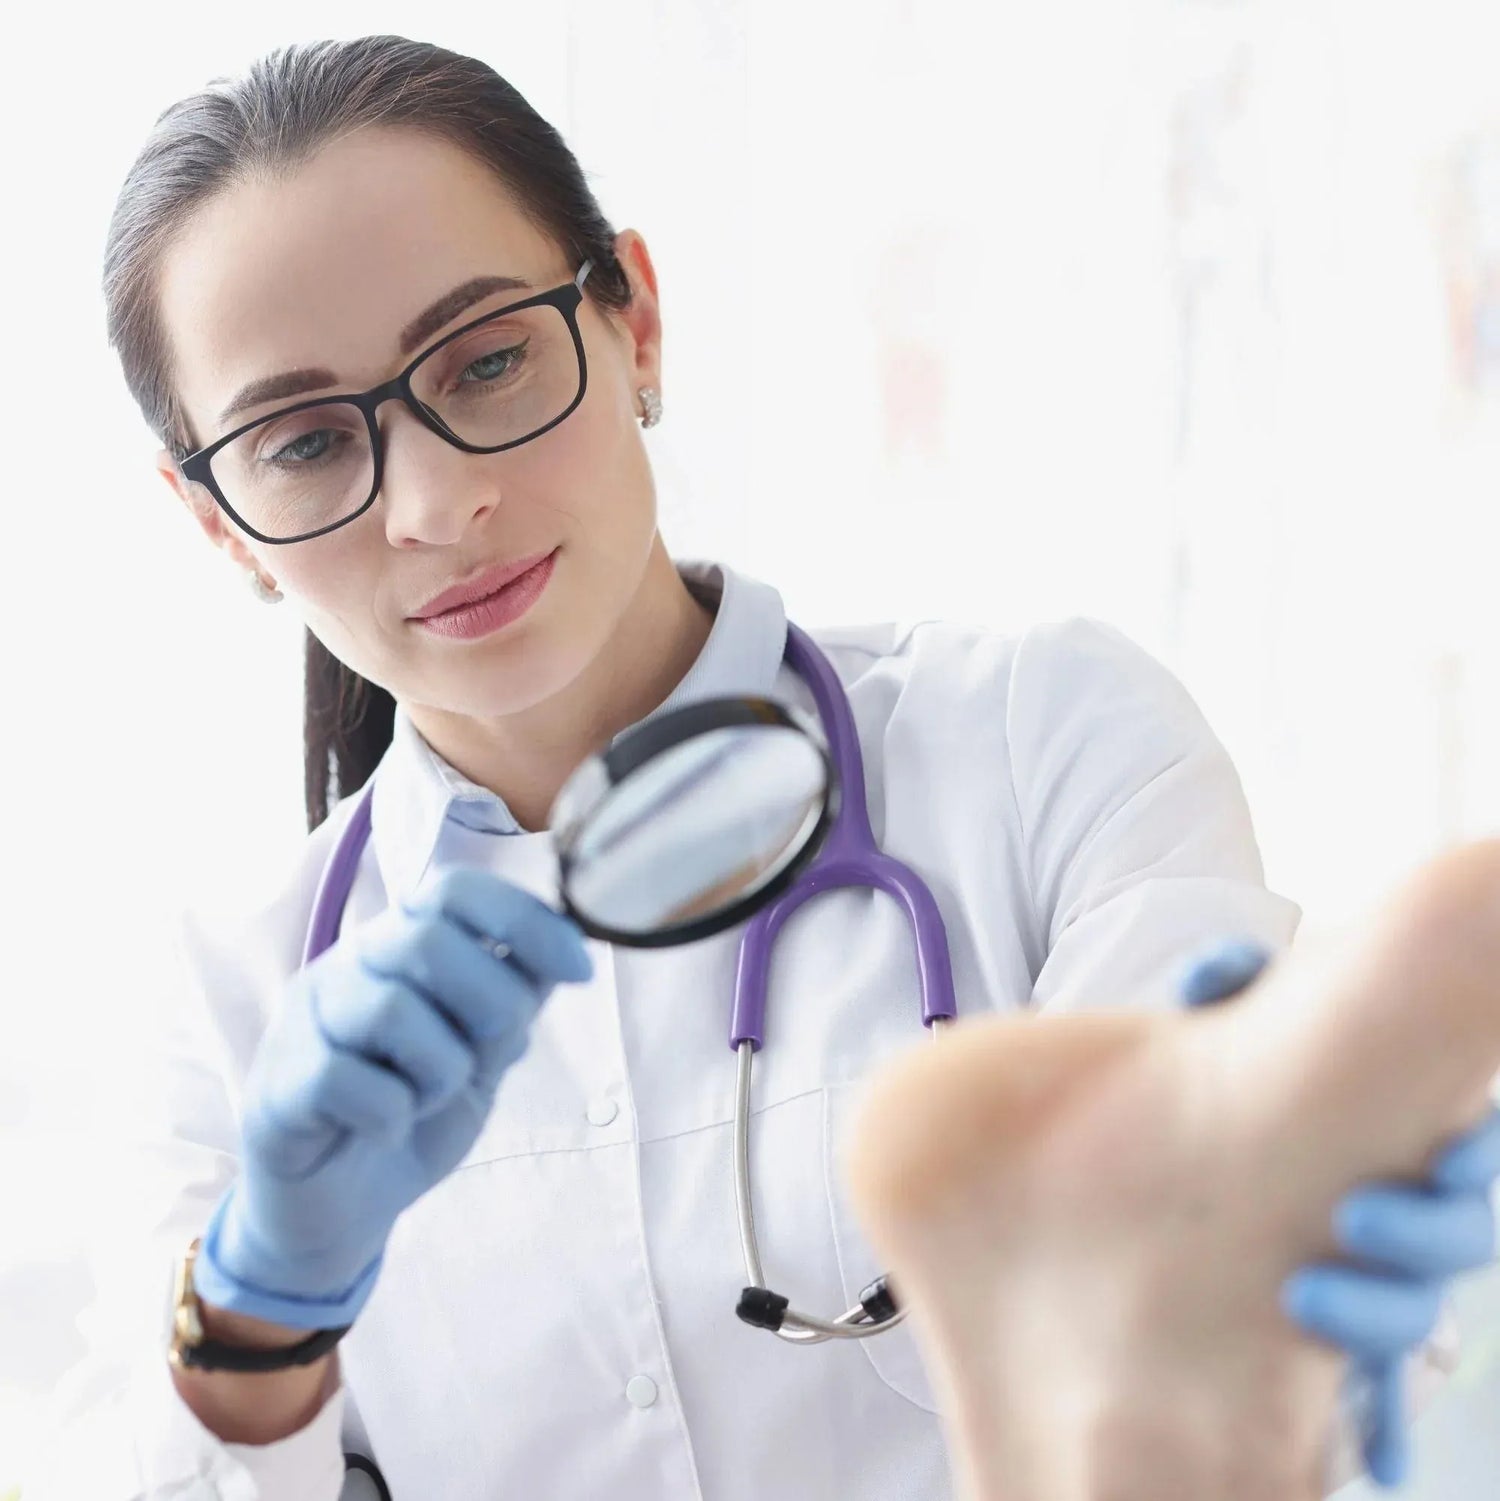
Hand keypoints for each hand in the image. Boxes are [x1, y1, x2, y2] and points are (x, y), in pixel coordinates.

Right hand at [191, 867, 592, 1329]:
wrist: (337, 1211)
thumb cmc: (413, 1112)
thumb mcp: (483, 1055)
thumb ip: (515, 1001)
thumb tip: (568, 952)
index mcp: (397, 945)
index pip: (455, 892)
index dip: (524, 921)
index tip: (580, 973)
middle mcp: (346, 966)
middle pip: (427, 940)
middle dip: (490, 1005)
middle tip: (486, 1059)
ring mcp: (302, 1022)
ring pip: (390, 1009)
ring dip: (439, 1071)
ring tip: (426, 1100)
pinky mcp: (276, 1087)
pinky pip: (345, 1079)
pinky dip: (390, 1114)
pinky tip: (385, 1129)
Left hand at [1178, 938, 1499, 1488]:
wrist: (1221, 1114)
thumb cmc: (1245, 1054)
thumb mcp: (1243, 1015)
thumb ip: (1235, 989)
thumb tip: (1212, 974)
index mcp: (1414, 1134)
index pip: (1468, 1157)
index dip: (1464, 1160)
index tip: (1435, 1155)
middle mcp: (1416, 1209)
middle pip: (1454, 1241)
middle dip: (1411, 1238)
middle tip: (1349, 1221)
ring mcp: (1383, 1272)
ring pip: (1410, 1315)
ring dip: (1371, 1324)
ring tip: (1302, 1300)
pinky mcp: (1339, 1319)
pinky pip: (1373, 1388)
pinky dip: (1382, 1424)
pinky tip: (1383, 1466)